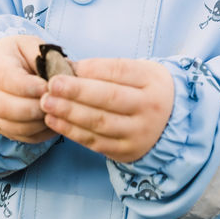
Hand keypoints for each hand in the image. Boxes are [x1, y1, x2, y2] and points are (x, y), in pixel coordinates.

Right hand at [0, 35, 55, 142]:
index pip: (7, 79)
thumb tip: (59, 79)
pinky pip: (19, 136)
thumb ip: (44, 57)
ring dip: (37, 123)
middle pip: (4, 107)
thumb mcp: (32, 45)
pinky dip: (38, 133)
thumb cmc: (22, 53)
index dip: (30, 87)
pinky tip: (52, 121)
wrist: (6, 63)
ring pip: (12, 126)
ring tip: (55, 112)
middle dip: (33, 109)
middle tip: (55, 103)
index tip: (49, 87)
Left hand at [40, 58, 173, 163]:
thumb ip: (106, 69)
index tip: (63, 67)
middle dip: (76, 92)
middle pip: (109, 98)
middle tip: (50, 86)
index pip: (118, 71)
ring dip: (69, 113)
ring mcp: (139, 132)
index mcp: (152, 81)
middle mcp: (149, 107)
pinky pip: (96, 142)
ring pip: (100, 122)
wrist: (172, 123)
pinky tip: (54, 121)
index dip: (89, 69)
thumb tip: (67, 67)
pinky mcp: (126, 151)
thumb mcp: (138, 72)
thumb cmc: (146, 90)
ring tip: (47, 104)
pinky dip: (72, 132)